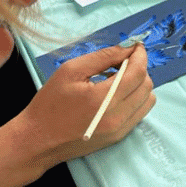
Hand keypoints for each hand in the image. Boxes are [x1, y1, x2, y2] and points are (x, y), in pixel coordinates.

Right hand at [21, 43, 154, 164]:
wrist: (38, 140)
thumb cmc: (49, 103)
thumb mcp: (71, 71)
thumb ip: (103, 57)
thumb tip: (128, 49)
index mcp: (104, 99)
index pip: (137, 72)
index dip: (140, 56)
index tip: (135, 46)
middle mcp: (118, 116)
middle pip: (146, 85)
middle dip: (138, 68)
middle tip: (119, 63)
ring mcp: (121, 129)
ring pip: (147, 99)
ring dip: (138, 85)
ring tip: (116, 80)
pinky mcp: (120, 136)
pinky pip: (140, 112)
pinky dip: (134, 99)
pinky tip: (115, 95)